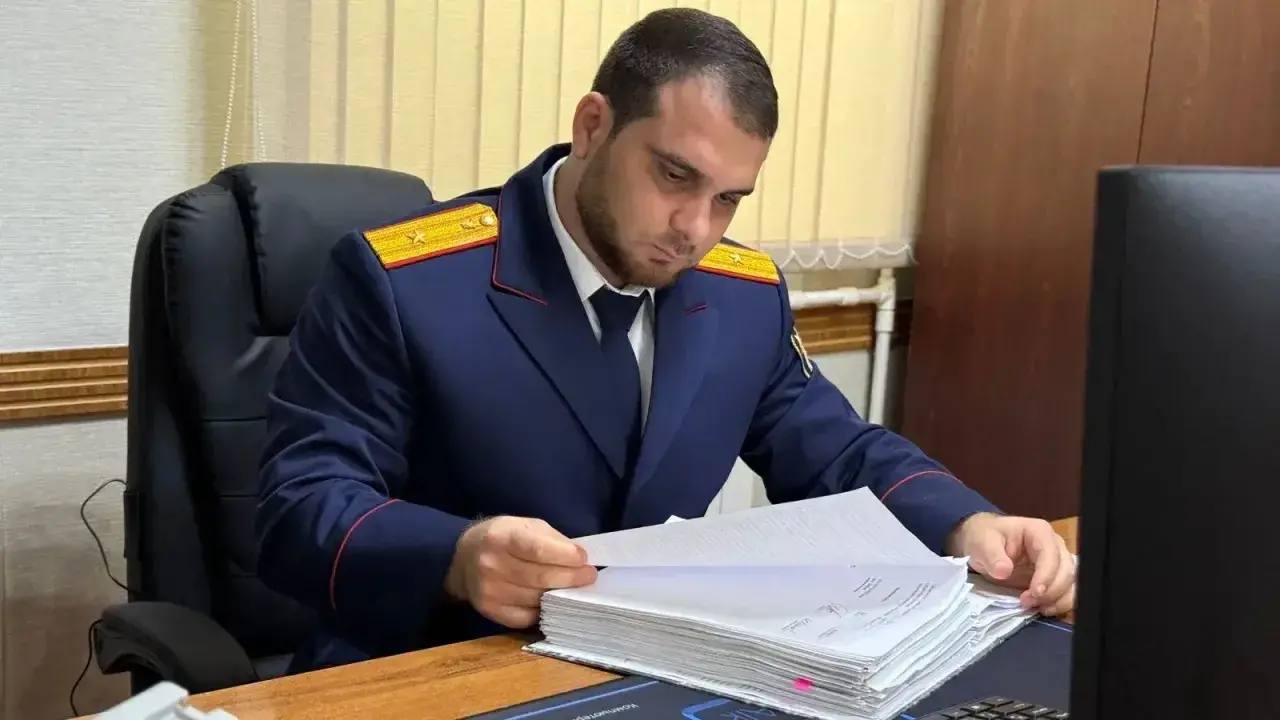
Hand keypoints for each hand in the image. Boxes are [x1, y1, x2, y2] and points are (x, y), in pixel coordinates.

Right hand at [444, 516, 597, 627]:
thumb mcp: (524, 525)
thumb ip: (551, 539)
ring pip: (537, 599)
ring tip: (574, 587)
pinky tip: (552, 600)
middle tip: (589, 576)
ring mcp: (489, 591)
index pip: (538, 550)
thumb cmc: (503, 538)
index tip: (583, 559)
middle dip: (571, 578)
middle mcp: (491, 565)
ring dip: (561, 595)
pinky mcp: (490, 611)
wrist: (464, 558)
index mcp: (501, 537)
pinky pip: (527, 617)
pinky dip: (544, 610)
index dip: (565, 556)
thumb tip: (579, 559)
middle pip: (541, 578)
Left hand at [946, 513, 1075, 616]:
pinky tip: (1044, 609)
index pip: (1051, 554)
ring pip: (1071, 582)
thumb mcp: (982, 542)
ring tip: (1037, 608)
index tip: (1034, 593)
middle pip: (1066, 570)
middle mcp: (1054, 545)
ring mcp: (1056, 561)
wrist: (983, 544)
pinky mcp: (1053, 577)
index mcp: (1038, 532)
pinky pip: (1066, 591)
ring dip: (1058, 599)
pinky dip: (1060, 603)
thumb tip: (1003, 571)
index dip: (1046, 575)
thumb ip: (992, 555)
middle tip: (1027, 602)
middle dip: (1051, 590)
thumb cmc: (984, 538)